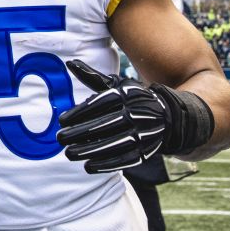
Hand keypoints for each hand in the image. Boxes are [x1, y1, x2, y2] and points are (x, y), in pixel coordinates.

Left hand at [56, 59, 213, 173]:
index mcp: (128, 95)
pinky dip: (107, 164)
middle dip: (80, 133)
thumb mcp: (117, 85)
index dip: (80, 112)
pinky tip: (89, 167)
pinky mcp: (148, 151)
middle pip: (105, 125)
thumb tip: (70, 63)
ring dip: (90, 151)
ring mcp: (144, 133)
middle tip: (60, 139)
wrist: (169, 117)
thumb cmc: (133, 99)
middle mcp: (137, 113)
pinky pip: (126, 159)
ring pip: (114, 144)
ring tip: (70, 154)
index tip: (62, 120)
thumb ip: (93, 77)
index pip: (101, 104)